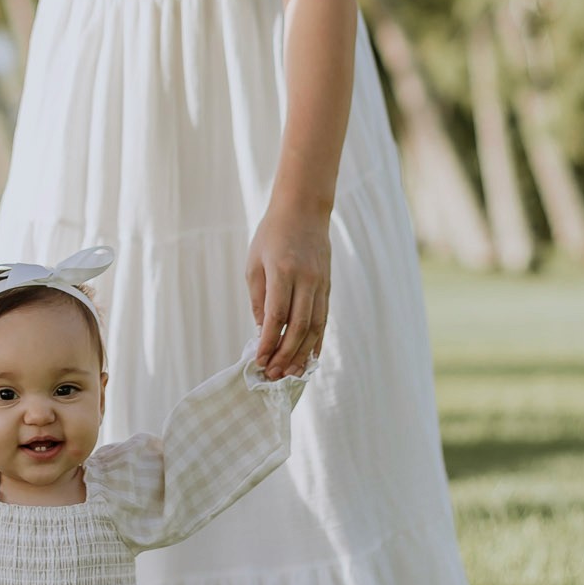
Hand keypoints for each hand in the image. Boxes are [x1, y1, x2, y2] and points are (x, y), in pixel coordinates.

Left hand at [246, 199, 330, 379]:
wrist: (303, 210)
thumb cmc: (271, 235)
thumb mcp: (255, 263)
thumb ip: (259, 298)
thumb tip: (262, 331)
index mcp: (283, 271)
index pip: (276, 316)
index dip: (268, 342)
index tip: (259, 361)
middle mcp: (306, 279)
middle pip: (299, 326)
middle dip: (285, 354)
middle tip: (273, 374)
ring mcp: (320, 283)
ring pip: (315, 327)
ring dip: (302, 353)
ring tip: (291, 373)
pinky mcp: (328, 286)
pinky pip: (324, 319)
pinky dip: (317, 340)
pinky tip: (310, 358)